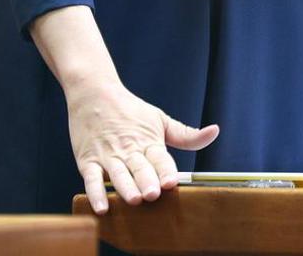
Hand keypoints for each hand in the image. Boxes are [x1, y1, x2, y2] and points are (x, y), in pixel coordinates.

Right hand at [66, 76, 219, 212]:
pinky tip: (102, 208)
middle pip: (139, 167)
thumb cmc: (130, 110)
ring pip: (117, 174)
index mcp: (148, 141)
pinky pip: (91, 179)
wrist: (94, 94)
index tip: (172, 182)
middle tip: (153, 194)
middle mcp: (128, 149)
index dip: (166, 170)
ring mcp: (107, 156)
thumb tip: (215, 132)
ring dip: (125, 187)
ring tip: (134, 200)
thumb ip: (186, 135)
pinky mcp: (87, 160)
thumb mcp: (160, 119)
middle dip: (146, 181)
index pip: (159, 157)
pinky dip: (95, 193)